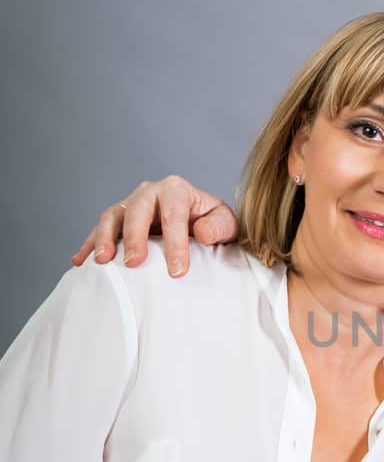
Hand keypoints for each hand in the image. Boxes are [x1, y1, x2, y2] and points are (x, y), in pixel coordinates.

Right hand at [72, 176, 238, 275]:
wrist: (197, 223)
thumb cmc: (211, 224)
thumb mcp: (225, 223)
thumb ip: (219, 226)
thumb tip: (202, 232)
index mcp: (176, 189)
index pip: (174, 215)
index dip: (175, 243)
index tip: (177, 271)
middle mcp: (149, 192)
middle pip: (137, 211)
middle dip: (134, 237)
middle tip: (134, 263)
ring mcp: (129, 205)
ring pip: (111, 217)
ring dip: (104, 238)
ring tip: (102, 261)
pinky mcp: (116, 221)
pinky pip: (98, 231)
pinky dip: (88, 246)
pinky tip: (79, 262)